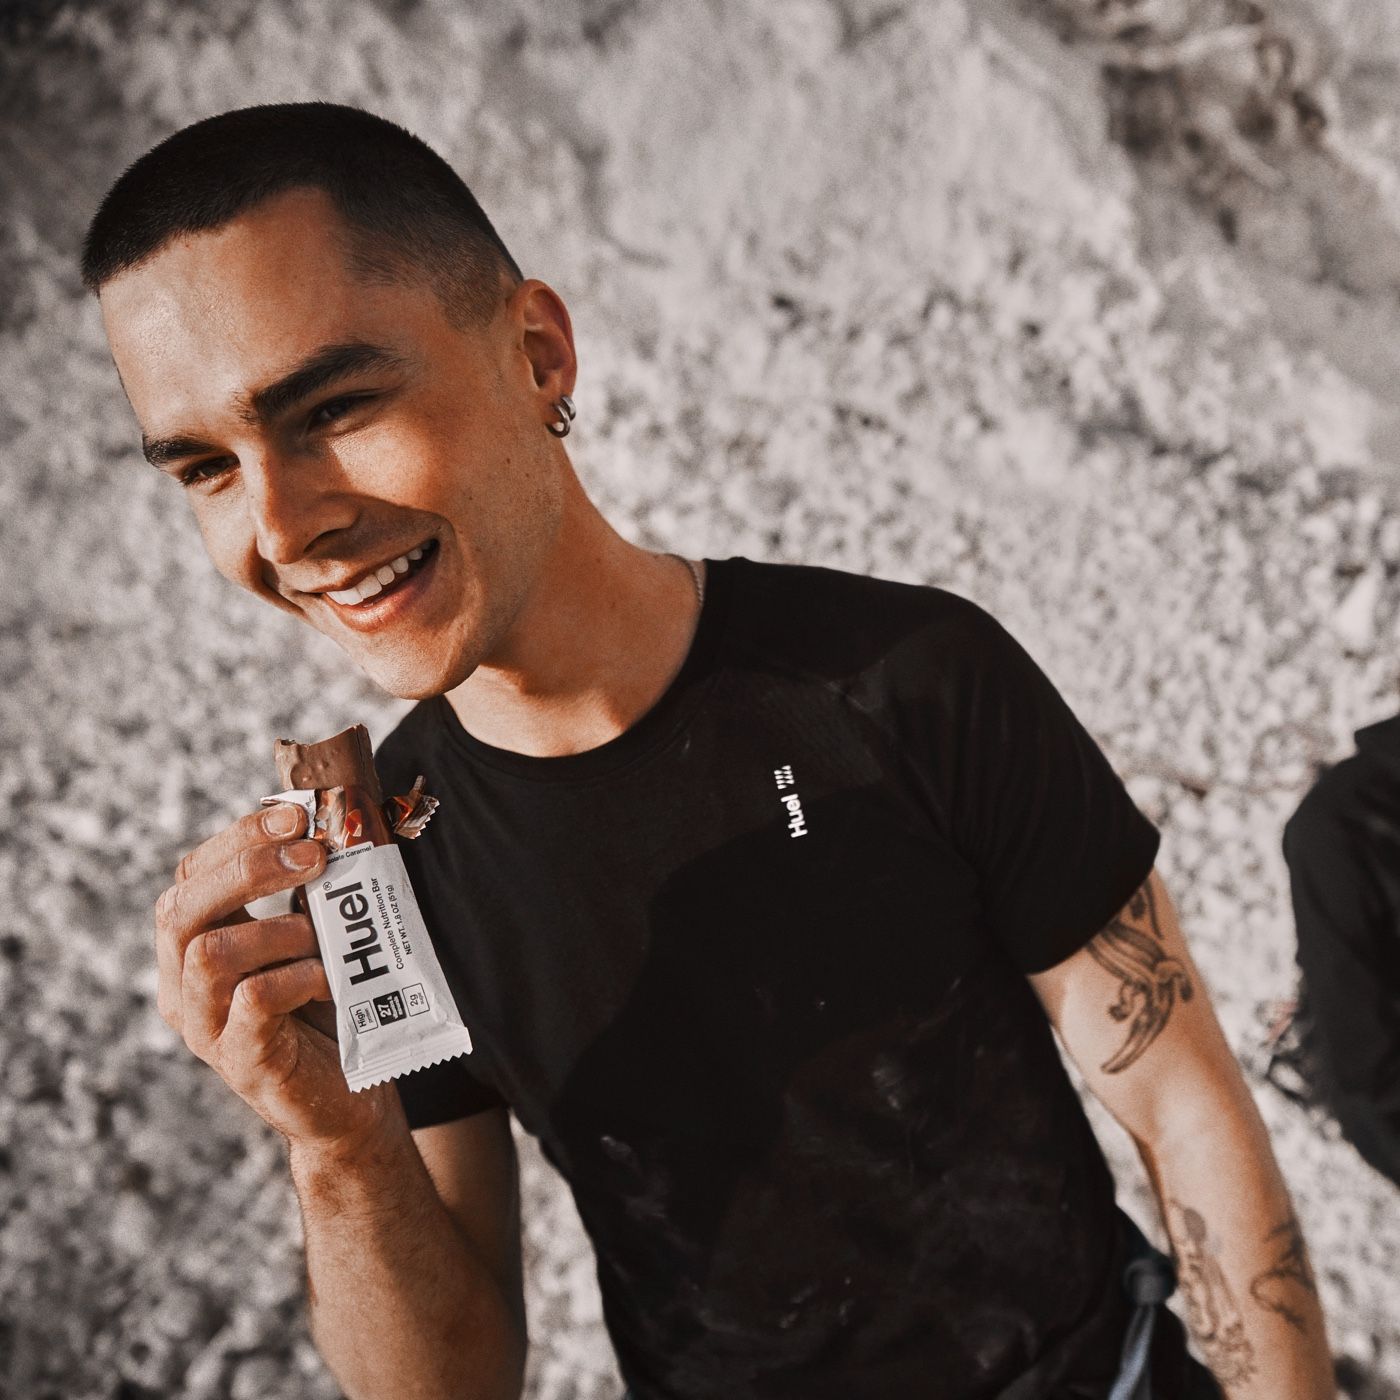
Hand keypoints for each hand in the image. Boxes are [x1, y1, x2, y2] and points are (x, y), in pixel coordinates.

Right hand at [155, 802, 397, 1152]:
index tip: (298, 815)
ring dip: (280, 930)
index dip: (240, 837)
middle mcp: (183, 985)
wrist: (349, 1098)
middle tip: (314, 856)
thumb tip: (335, 821)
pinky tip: (328, 978)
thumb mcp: (310, 937)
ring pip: (210, 954)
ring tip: (324, 939)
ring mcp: (206, 1027)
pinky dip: (298, 976)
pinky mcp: (241, 1061)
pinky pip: (253, 1000)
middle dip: (249, 869)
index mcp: (194, 944)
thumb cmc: (327, 1007)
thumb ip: (305, 889)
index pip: (192, 873)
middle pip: (180, 908)